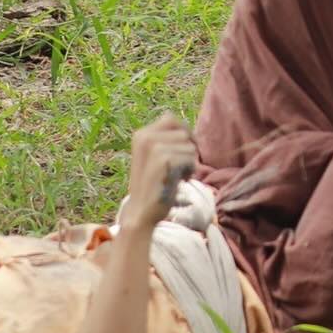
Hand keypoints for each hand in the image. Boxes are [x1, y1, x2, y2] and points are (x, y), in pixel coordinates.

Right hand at [122, 114, 195, 234]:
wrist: (142, 212)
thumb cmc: (154, 184)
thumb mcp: (153, 156)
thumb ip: (164, 138)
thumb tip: (176, 119)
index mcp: (141, 135)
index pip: (172, 119)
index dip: (183, 134)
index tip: (180, 152)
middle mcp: (145, 137)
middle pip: (184, 133)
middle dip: (187, 150)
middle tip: (176, 168)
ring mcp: (153, 148)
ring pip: (190, 146)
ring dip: (188, 163)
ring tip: (174, 176)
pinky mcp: (163, 159)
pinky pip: (191, 158)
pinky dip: (189, 171)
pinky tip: (176, 182)